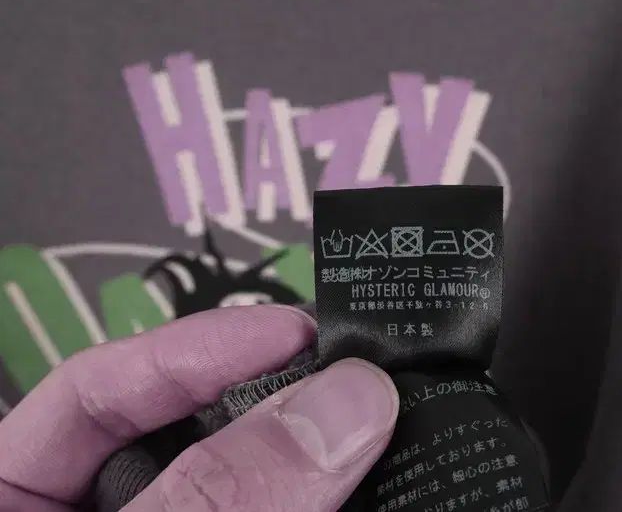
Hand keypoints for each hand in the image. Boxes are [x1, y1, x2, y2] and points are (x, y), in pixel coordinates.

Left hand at [0, 305, 398, 510]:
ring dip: (318, 461)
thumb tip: (341, 407)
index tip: (296, 331)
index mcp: (22, 502)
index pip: (98, 389)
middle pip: (193, 435)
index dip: (198, 346)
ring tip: (382, 434)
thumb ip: (216, 495)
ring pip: (256, 484)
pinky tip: (378, 493)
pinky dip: (333, 508)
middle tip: (360, 385)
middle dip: (276, 404)